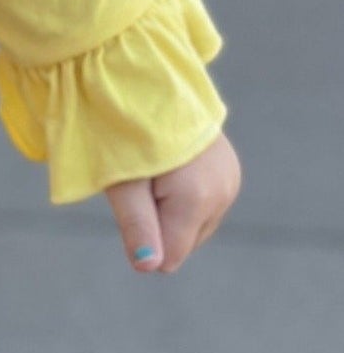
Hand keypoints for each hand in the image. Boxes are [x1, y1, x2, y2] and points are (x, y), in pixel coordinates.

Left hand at [103, 130, 240, 273]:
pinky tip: (170, 168)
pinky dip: (184, 196)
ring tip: (155, 170)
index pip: (170, 256)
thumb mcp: (122, 182)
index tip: (131, 202)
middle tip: (140, 180)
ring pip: (193, 225)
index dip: (142, 239)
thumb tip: (149, 267)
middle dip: (156, 222)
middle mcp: (222, 196)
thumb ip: (137, 226)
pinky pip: (204, 205)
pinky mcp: (230, 172)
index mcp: (196, 201)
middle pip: (182, 242)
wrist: (150, 84)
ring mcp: (230, 183)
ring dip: (169, 210)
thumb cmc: (126, 134)